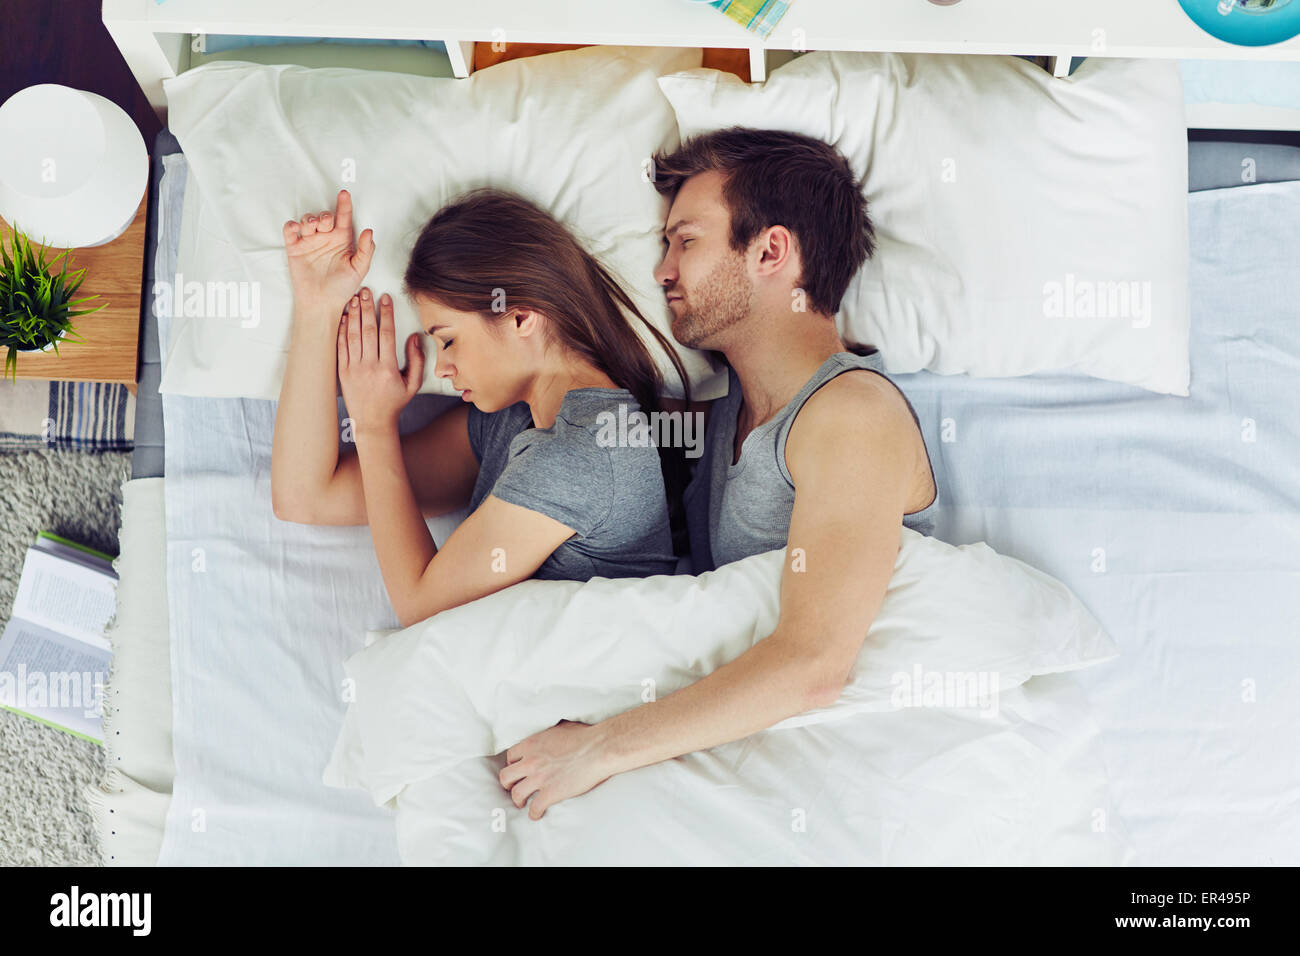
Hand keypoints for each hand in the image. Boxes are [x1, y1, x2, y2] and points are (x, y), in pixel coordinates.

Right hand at [283, 189, 375, 312]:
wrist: (322, 303)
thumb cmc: (342, 288)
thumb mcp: (359, 269)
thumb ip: (366, 250)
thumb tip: (369, 231)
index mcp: (342, 240)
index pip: (344, 218)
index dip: (344, 205)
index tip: (345, 194)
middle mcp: (326, 239)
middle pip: (324, 217)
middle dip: (325, 215)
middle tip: (325, 223)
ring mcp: (310, 242)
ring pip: (308, 220)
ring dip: (310, 219)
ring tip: (313, 226)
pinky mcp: (295, 248)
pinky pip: (290, 231)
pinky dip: (291, 225)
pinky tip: (297, 228)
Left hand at [337, 287, 425, 433]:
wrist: (372, 423)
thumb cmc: (394, 402)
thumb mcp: (413, 384)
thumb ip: (417, 360)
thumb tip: (414, 337)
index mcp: (388, 368)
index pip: (387, 333)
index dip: (386, 313)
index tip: (385, 298)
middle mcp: (370, 367)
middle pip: (368, 330)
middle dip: (367, 307)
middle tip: (366, 291)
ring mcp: (354, 369)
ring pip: (353, 335)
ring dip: (354, 315)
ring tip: (354, 298)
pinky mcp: (343, 372)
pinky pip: (341, 347)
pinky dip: (342, 330)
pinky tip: (345, 317)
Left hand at [498, 720, 614, 819]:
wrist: (599, 748)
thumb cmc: (585, 736)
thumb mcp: (560, 727)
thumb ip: (548, 734)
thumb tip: (550, 735)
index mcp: (532, 743)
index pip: (511, 756)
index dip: (514, 764)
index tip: (519, 769)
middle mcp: (531, 761)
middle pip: (506, 776)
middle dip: (509, 783)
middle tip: (514, 787)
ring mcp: (540, 778)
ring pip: (516, 794)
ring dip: (518, 800)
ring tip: (522, 803)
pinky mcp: (551, 793)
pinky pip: (535, 807)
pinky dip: (534, 813)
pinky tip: (537, 814)